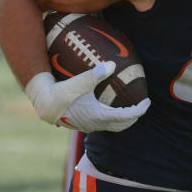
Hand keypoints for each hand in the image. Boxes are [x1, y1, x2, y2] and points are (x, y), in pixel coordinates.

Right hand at [25, 61, 149, 131]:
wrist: (44, 105)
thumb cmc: (60, 94)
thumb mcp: (78, 82)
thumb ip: (95, 74)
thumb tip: (112, 64)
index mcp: (98, 116)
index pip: (125, 117)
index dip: (139, 110)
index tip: (147, 102)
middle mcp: (96, 124)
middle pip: (122, 125)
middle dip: (134, 117)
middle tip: (141, 105)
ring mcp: (89, 125)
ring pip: (113, 126)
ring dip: (124, 119)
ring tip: (129, 108)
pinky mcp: (84, 123)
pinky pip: (105, 123)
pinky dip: (113, 118)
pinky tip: (110, 107)